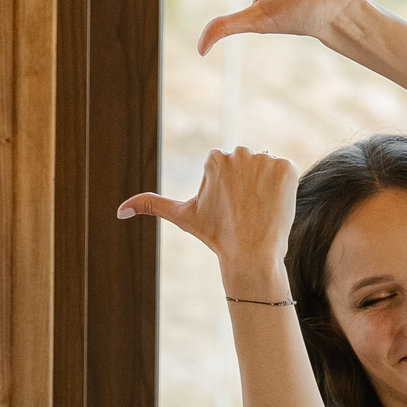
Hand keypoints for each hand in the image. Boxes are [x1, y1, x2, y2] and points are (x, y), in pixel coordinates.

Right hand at [116, 147, 298, 281]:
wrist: (251, 254)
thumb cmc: (215, 236)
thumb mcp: (182, 216)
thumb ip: (152, 205)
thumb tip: (119, 210)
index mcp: (214, 158)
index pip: (227, 168)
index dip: (230, 191)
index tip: (228, 209)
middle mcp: (239, 151)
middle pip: (248, 166)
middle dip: (248, 186)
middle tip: (244, 212)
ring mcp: (265, 158)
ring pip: (266, 170)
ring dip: (265, 187)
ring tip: (259, 210)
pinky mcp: (287, 167)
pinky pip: (286, 173)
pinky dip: (283, 188)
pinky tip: (274, 205)